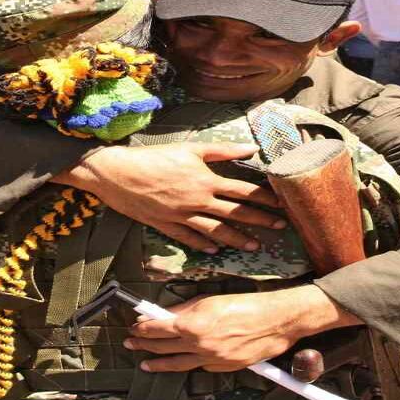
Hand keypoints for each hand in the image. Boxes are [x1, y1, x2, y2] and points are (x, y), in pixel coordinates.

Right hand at [55, 143, 283, 253]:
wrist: (119, 173)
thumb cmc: (154, 157)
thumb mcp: (190, 148)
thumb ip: (222, 151)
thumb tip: (251, 148)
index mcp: (206, 180)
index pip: (243, 191)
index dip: (264, 198)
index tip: (281, 204)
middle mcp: (198, 201)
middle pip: (235, 213)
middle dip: (260, 221)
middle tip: (279, 228)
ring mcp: (183, 216)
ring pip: (216, 231)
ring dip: (237, 239)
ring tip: (254, 247)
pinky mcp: (167, 225)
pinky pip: (189, 238)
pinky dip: (202, 245)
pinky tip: (213, 251)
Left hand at [125, 286, 359, 372]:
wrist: (275, 321)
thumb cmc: (245, 304)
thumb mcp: (209, 300)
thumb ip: (184, 310)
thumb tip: (164, 315)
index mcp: (192, 324)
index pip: (157, 329)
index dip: (143, 328)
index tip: (134, 327)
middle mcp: (198, 345)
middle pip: (163, 347)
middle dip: (143, 345)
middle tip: (131, 344)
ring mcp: (210, 359)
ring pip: (177, 364)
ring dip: (158, 363)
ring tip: (145, 364)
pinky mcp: (223, 368)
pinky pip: (200, 366)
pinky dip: (189, 362)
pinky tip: (181, 360)